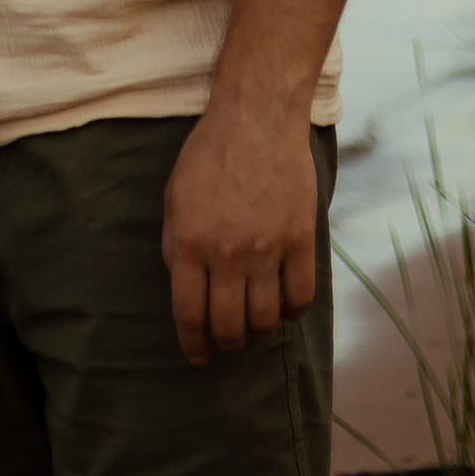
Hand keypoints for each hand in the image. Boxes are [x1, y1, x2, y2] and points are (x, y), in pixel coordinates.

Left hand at [161, 94, 321, 365]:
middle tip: (229, 343)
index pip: (189, 314)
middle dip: (227, 344)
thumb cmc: (209, 154)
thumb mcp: (174, 197)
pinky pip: (300, 298)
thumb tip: (186, 288)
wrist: (256, 118)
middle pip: (229, 326)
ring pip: (266, 319)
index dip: (193, 344)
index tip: (199, 356)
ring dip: (259, 334)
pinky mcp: (300, 241)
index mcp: (188, 243)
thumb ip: (176, 245)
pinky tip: (284, 308)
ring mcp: (267, 250)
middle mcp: (226, 254)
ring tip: (256, 331)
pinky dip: (292, 313)